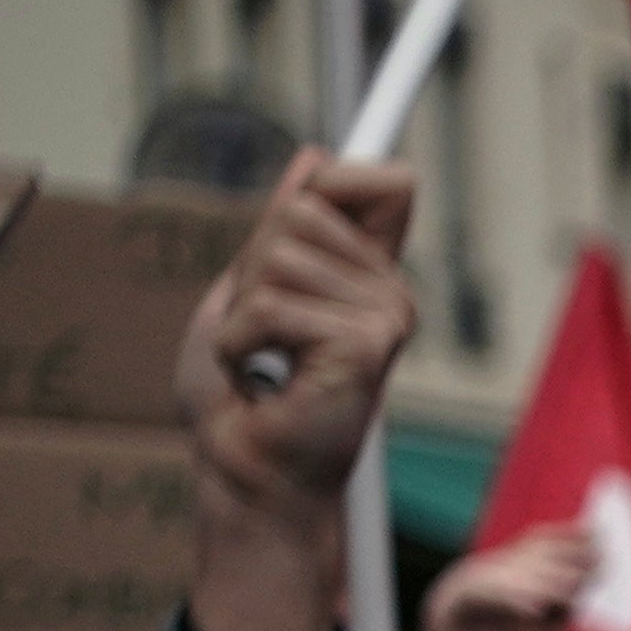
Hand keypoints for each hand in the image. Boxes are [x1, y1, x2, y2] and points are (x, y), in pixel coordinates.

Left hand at [174, 154, 417, 630]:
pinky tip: (262, 377)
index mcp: (371, 278)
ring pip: (279, 258)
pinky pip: (270, 307)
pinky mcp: (366, 348)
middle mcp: (390, 294)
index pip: (381, 182)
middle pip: (302, 211)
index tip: (313, 190)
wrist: (252, 473)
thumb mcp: (252, 292)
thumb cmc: (250, 400)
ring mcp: (386, 320)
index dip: (336, 180)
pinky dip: (240, 342)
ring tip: (263, 359)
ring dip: (244, 310)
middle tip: (262, 330)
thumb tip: (315, 157)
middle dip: (254, 266)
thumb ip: (282, 231)